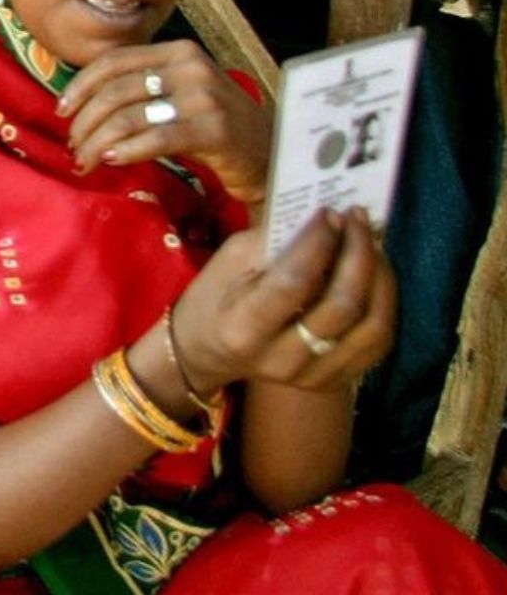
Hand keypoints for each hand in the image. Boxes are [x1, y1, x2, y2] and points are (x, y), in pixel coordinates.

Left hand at [60, 40, 271, 204]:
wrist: (271, 151)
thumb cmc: (214, 126)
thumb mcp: (178, 95)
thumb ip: (141, 89)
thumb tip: (79, 105)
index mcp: (178, 51)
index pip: (114, 61)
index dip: (80, 86)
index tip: (61, 111)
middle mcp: (190, 67)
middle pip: (115, 91)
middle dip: (85, 123)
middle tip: (74, 148)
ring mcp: (203, 97)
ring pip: (128, 117)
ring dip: (97, 143)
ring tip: (86, 162)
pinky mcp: (212, 129)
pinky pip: (154, 139)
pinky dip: (126, 150)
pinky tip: (111, 161)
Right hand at [170, 209, 395, 393]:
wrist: (210, 352)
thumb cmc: (215, 298)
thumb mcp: (230, 261)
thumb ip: (277, 241)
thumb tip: (327, 219)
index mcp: (244, 329)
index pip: (295, 282)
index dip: (320, 242)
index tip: (329, 212)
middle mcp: (281, 359)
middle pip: (343, 304)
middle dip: (359, 252)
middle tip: (357, 218)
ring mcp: (312, 376)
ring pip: (372, 325)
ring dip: (380, 275)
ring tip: (371, 244)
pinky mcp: (335, 381)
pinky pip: (378, 340)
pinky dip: (384, 301)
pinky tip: (373, 275)